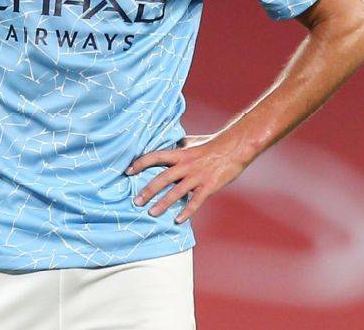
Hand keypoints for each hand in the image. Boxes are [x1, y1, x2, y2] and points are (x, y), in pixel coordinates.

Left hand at [125, 133, 250, 223]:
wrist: (235, 146)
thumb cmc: (212, 143)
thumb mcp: (192, 142)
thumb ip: (178, 146)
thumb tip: (167, 145)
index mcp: (180, 154)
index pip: (155, 156)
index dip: (140, 163)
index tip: (128, 171)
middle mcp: (186, 165)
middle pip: (162, 178)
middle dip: (148, 190)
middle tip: (135, 201)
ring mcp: (197, 176)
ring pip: (176, 192)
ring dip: (162, 203)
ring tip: (151, 213)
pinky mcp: (209, 186)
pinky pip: (196, 201)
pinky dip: (186, 211)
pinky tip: (177, 220)